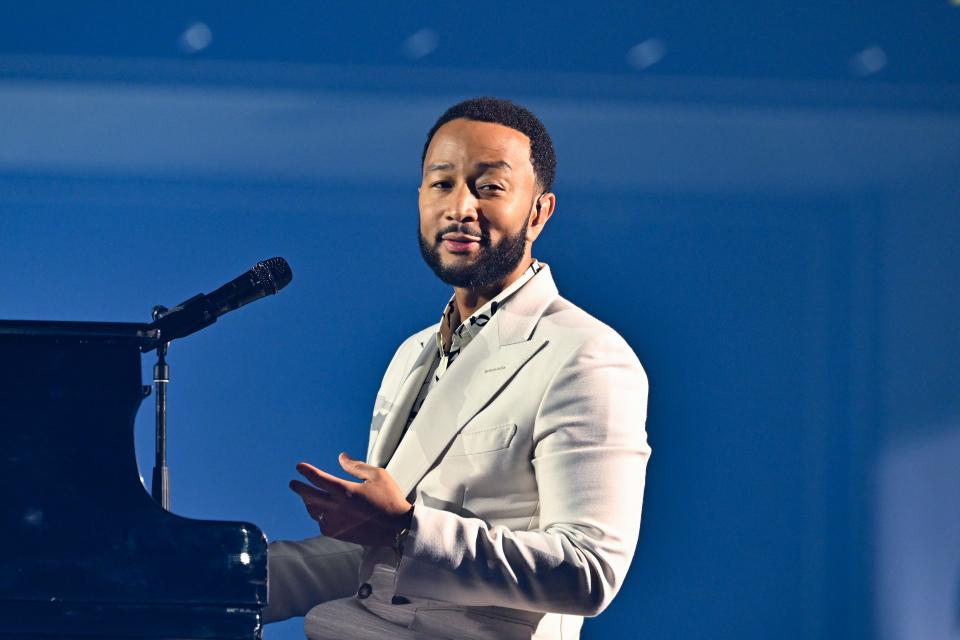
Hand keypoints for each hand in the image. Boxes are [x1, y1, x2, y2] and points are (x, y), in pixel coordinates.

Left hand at [289, 452, 413, 546]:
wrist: (398, 528)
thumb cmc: (390, 500)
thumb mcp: (377, 475)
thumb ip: (356, 466)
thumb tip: (341, 458)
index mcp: (345, 492)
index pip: (319, 479)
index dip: (307, 472)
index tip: (299, 467)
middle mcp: (337, 508)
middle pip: (310, 497)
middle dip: (300, 488)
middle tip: (293, 483)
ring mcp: (337, 523)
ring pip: (314, 512)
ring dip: (308, 503)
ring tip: (307, 497)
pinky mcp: (341, 534)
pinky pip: (322, 525)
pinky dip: (319, 517)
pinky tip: (321, 513)